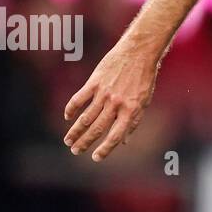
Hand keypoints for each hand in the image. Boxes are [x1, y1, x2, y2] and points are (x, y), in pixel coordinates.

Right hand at [63, 38, 159, 161]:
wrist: (138, 53)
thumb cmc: (144, 78)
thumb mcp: (144, 102)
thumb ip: (133, 121)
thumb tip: (123, 141)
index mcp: (130, 111)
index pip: (115, 136)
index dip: (105, 149)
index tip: (95, 158)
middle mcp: (116, 104)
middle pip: (97, 128)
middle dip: (85, 142)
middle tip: (75, 151)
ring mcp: (104, 93)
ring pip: (86, 116)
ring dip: (76, 130)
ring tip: (68, 140)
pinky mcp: (95, 82)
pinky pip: (80, 98)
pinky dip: (72, 108)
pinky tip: (67, 117)